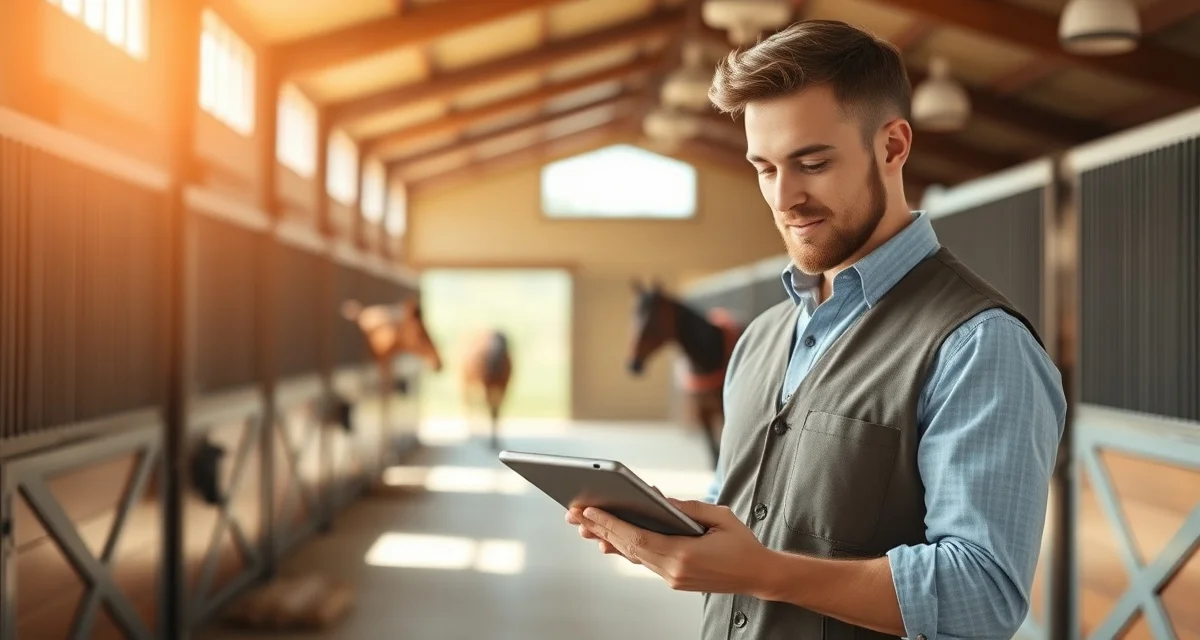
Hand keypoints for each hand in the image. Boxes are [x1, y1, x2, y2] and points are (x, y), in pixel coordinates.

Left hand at [568, 497, 775, 595]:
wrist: (758, 576)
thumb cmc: (742, 543)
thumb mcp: (719, 516)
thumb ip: (686, 507)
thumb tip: (658, 498)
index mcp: (684, 555)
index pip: (638, 538)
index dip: (610, 524)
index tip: (589, 510)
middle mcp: (674, 571)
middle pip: (628, 548)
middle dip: (600, 529)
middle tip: (574, 515)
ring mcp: (673, 578)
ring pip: (633, 556)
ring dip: (608, 539)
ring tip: (584, 526)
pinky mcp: (674, 579)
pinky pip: (644, 561)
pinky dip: (625, 548)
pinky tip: (608, 540)